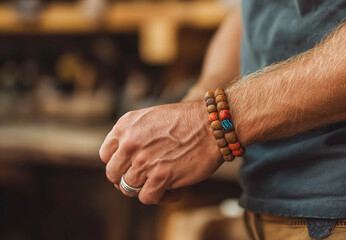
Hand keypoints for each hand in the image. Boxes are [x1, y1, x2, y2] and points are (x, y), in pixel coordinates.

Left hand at [99, 101, 222, 203]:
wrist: (212, 124)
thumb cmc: (187, 121)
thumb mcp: (151, 118)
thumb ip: (134, 135)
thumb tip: (126, 161)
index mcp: (125, 126)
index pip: (107, 155)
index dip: (119, 164)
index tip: (132, 167)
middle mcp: (130, 143)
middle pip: (114, 174)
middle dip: (128, 179)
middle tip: (145, 178)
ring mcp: (144, 161)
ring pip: (129, 188)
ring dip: (145, 188)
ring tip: (163, 182)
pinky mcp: (160, 177)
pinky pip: (147, 198)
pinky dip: (159, 197)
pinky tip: (172, 189)